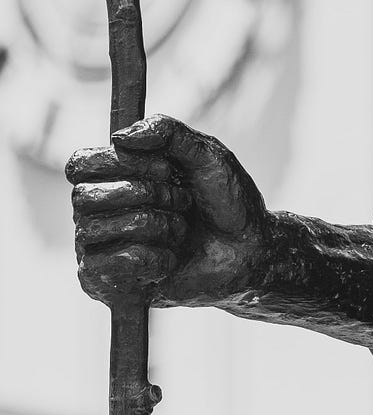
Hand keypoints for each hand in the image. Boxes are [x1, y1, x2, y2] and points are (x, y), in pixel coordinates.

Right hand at [66, 114, 269, 308]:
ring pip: (93, 229)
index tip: (164, 169)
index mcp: (118, 174)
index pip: (79, 164)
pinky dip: (149, 259)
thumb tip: (120, 138)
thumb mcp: (206, 154)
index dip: (117, 163)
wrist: (252, 250)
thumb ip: (167, 132)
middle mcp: (101, 209)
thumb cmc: (226, 200)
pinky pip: (104, 266)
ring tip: (181, 230)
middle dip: (144, 195)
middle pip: (83, 196)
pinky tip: (170, 259)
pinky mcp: (109, 283)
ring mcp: (102, 247)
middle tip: (182, 201)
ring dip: (153, 226)